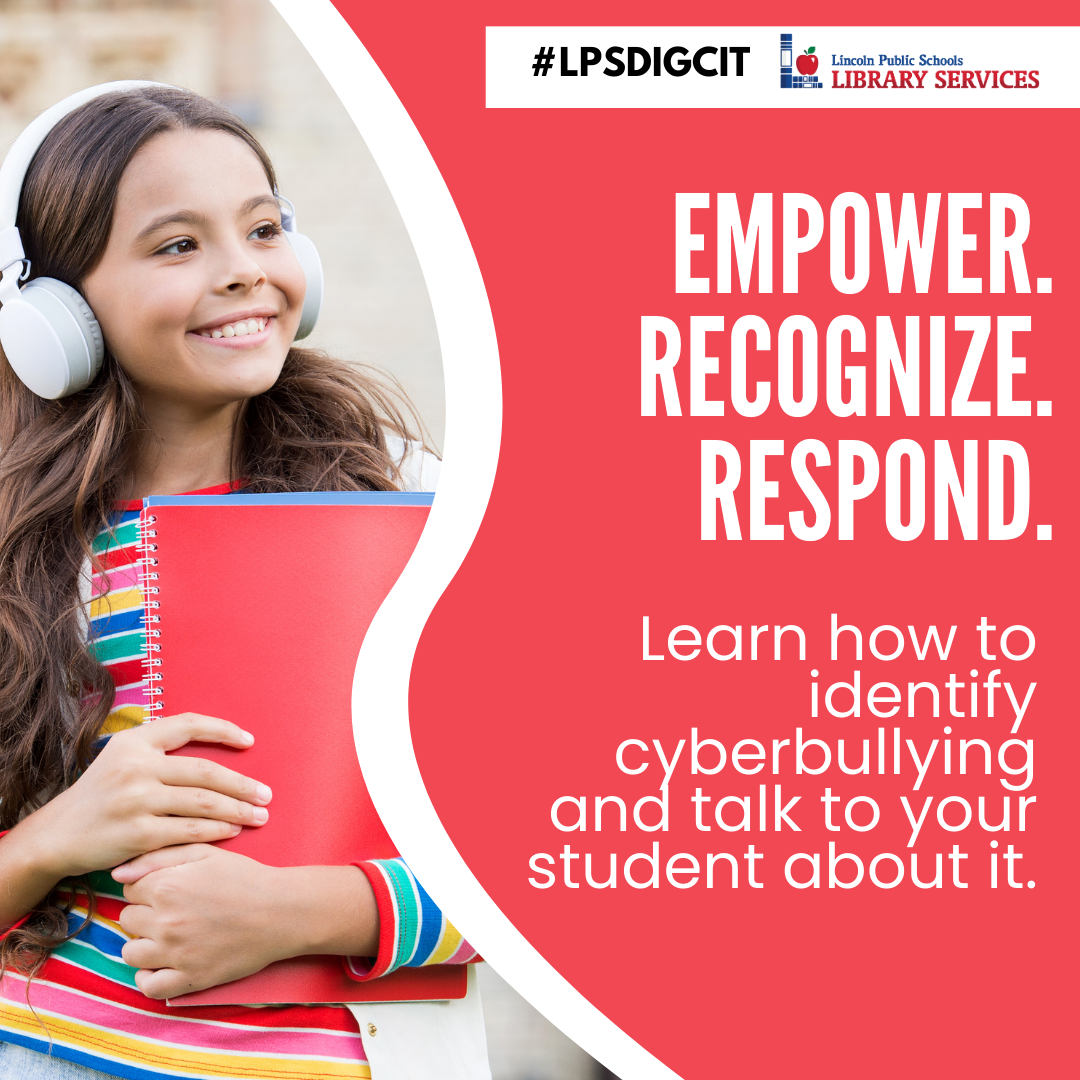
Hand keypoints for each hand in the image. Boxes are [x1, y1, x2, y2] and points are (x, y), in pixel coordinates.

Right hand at [20, 713, 271, 881]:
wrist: (56, 836)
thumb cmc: (99, 795)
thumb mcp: (121, 758)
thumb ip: (158, 749)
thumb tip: (212, 744)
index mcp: (134, 741)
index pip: (189, 724)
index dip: (224, 730)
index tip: (249, 741)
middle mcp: (136, 766)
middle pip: (206, 771)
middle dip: (242, 785)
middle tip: (266, 795)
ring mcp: (136, 800)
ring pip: (203, 802)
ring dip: (237, 810)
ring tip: (258, 815)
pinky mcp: (137, 833)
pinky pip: (189, 830)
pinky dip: (216, 831)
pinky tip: (232, 832)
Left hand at [114, 845, 378, 998]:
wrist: (282, 911)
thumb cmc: (245, 878)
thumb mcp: (206, 853)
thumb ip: (159, 857)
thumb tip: (117, 872)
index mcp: (166, 887)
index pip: (129, 890)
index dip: (148, 886)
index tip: (167, 887)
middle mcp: (164, 922)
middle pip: (128, 920)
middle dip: (146, 913)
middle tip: (172, 909)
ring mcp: (175, 954)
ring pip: (131, 953)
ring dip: (144, 944)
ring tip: (167, 936)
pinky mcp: (189, 979)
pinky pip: (149, 986)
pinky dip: (150, 977)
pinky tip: (164, 964)